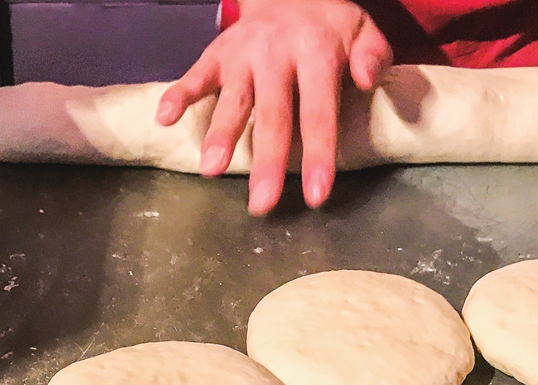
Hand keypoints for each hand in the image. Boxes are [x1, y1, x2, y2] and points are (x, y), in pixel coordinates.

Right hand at [155, 0, 391, 215]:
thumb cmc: (327, 27)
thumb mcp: (360, 30)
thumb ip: (372, 55)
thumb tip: (368, 80)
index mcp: (316, 52)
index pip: (318, 111)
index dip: (318, 154)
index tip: (317, 196)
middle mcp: (276, 54)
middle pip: (272, 116)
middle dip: (267, 162)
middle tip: (261, 204)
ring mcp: (242, 54)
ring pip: (232, 101)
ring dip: (220, 135)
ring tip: (211, 170)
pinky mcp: (216, 54)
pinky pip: (194, 75)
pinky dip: (178, 96)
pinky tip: (164, 119)